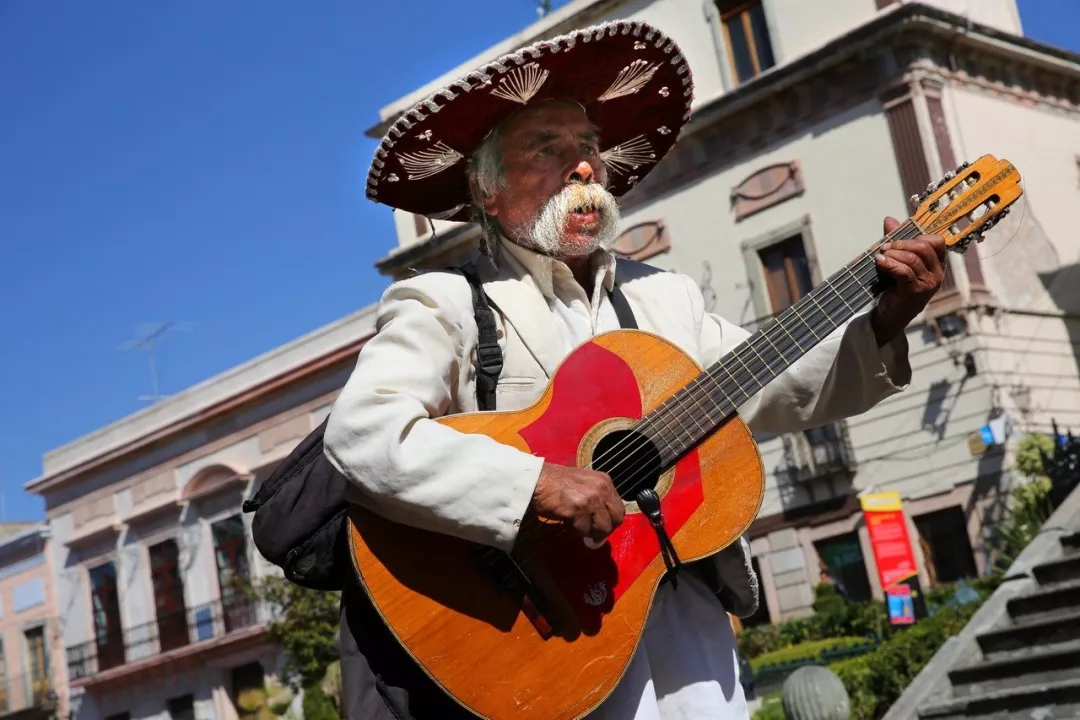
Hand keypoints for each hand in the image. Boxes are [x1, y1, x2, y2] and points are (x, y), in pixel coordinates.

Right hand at [529, 462, 624, 542]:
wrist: (537, 480)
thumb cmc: (556, 482)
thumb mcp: (584, 483)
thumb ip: (597, 498)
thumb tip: (605, 521)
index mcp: (604, 481)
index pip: (619, 508)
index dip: (611, 521)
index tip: (600, 525)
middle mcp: (601, 489)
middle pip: (616, 519)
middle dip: (604, 530)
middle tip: (591, 532)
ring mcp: (590, 499)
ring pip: (602, 528)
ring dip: (589, 531)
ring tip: (575, 523)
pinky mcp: (578, 510)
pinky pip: (584, 530)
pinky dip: (575, 530)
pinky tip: (566, 521)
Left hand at [871, 216, 947, 345]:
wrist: (889, 316)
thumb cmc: (895, 287)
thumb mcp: (897, 261)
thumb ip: (896, 241)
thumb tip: (889, 219)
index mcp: (937, 264)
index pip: (936, 241)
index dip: (917, 236)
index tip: (898, 240)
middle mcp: (937, 274)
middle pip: (924, 247)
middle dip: (902, 243)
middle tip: (885, 247)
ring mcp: (928, 284)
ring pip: (913, 259)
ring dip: (894, 253)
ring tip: (880, 255)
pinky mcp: (915, 292)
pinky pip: (904, 272)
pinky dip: (890, 263)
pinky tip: (879, 261)